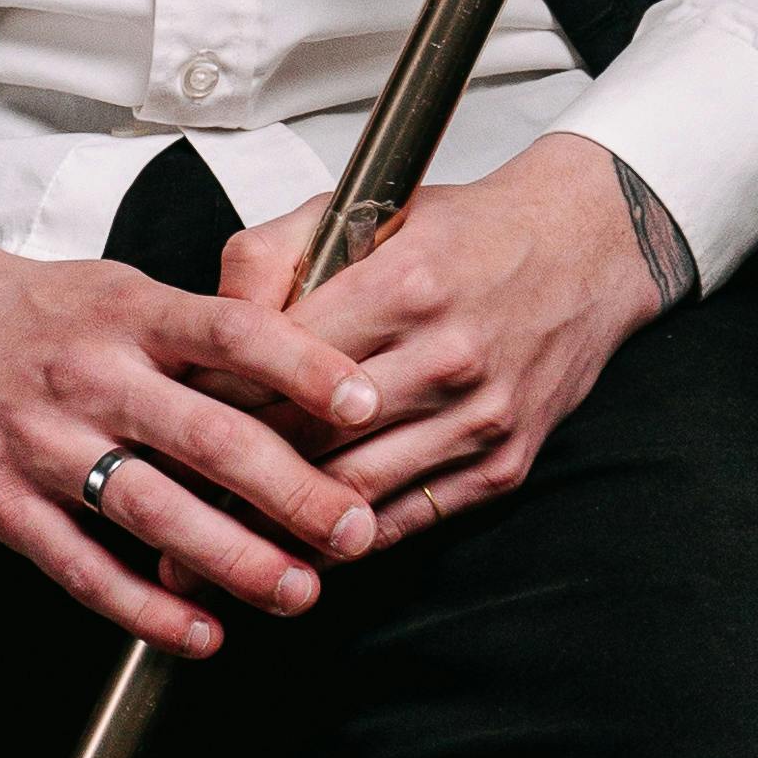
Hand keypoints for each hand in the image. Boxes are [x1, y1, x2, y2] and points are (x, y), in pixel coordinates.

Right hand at [0, 192, 394, 655]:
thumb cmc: (29, 311)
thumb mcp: (117, 292)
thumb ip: (199, 336)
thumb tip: (307, 375)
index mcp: (130, 314)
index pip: (231, 332)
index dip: (303, 367)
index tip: (364, 403)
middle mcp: (90, 375)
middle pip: (206, 437)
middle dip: (291, 491)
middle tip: (353, 530)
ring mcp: (42, 442)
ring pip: (150, 511)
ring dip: (231, 559)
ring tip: (297, 591)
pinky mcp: (1, 501)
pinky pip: (82, 566)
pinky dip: (145, 608)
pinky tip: (200, 632)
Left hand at [209, 133, 684, 545]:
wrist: (587, 250)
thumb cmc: (464, 232)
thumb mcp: (362, 211)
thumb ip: (272, 252)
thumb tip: (208, 313)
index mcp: (405, 285)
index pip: (281, 363)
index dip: (216, 398)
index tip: (170, 421)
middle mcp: (447, 356)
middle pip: (311, 437)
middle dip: (234, 473)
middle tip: (170, 497)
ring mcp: (481, 418)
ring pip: (355, 491)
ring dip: (283, 523)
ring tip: (216, 542)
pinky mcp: (504, 463)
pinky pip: (409, 518)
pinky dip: (349, 539)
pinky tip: (299, 546)